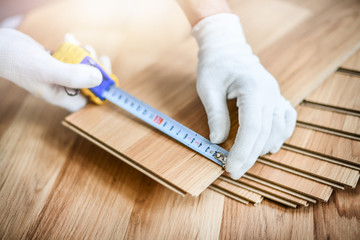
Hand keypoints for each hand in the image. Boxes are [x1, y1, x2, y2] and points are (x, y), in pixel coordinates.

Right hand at [0, 29, 103, 111]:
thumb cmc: (17, 60)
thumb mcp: (47, 69)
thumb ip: (73, 76)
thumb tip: (99, 78)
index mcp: (60, 95)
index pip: (87, 102)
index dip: (99, 93)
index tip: (106, 78)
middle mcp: (60, 87)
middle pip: (87, 84)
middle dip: (96, 69)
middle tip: (98, 56)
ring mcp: (57, 73)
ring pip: (80, 68)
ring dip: (85, 55)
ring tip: (82, 45)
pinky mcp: (54, 61)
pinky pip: (71, 57)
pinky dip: (73, 47)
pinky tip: (68, 38)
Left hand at [192, 14, 296, 178]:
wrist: (227, 48)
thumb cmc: (215, 66)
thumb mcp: (208, 88)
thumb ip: (215, 115)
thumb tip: (218, 141)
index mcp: (253, 88)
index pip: (252, 128)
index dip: (242, 152)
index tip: (231, 168)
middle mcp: (270, 93)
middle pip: (265, 134)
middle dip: (249, 156)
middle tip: (234, 171)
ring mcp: (276, 95)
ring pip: (278, 131)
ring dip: (262, 148)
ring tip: (245, 159)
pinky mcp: (276, 98)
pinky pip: (286, 121)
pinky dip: (278, 136)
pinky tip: (267, 145)